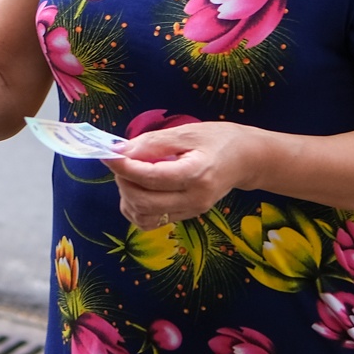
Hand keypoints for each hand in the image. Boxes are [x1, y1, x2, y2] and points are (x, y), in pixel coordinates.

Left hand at [105, 121, 263, 228]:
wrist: (246, 159)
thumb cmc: (218, 140)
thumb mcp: (186, 132)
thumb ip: (152, 142)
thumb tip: (119, 150)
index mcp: (197, 174)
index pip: (150, 177)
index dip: (123, 166)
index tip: (108, 153)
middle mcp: (194, 199)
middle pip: (143, 202)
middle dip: (123, 181)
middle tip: (121, 161)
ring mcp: (191, 212)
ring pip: (144, 216)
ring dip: (128, 195)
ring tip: (131, 174)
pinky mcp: (186, 216)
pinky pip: (151, 220)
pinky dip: (136, 207)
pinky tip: (139, 188)